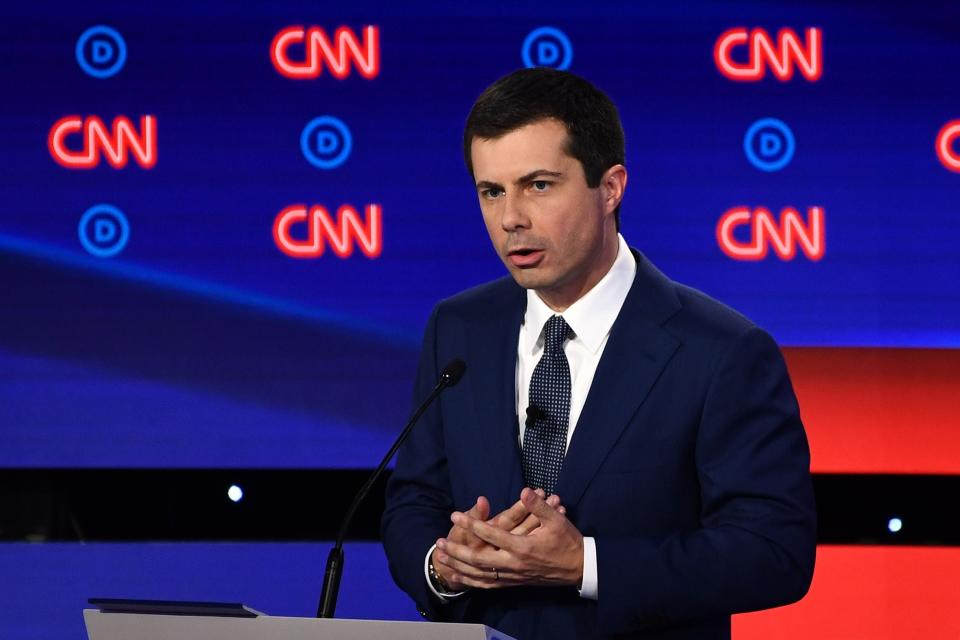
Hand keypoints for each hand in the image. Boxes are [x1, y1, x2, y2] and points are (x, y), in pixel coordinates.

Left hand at [435, 487, 583, 588]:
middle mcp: (514, 564)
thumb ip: (538, 506)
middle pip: (478, 560)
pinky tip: (461, 576)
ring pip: (480, 575)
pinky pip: (489, 584)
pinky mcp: (514, 582)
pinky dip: (472, 581)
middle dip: (457, 551)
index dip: (472, 524)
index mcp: (522, 547)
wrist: (579, 569)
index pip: (491, 534)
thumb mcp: (556, 520)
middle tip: (439, 543)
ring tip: (442, 559)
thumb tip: (524, 491)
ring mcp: (513, 576)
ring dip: (459, 567)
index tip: (455, 514)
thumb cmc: (567, 542)